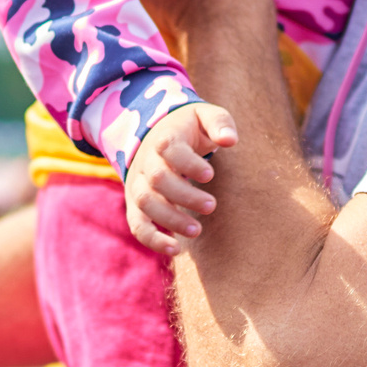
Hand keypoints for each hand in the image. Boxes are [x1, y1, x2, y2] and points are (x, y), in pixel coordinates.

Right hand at [125, 103, 238, 253]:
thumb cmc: (189, 129)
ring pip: (145, 203)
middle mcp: (146, 162)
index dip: (188, 163)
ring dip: (170, 219)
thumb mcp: (204, 116)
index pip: (169, 149)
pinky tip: (175, 250)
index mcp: (164, 138)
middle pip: (157, 179)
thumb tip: (230, 141)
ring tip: (197, 231)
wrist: (157, 136)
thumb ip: (219, 123)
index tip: (209, 175)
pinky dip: (152, 239)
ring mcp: (138, 184)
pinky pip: (137, 224)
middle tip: (211, 206)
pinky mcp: (136, 204)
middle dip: (184, 196)